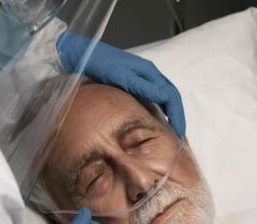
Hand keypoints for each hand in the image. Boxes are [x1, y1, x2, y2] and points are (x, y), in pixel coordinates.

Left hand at [56, 32, 185, 137]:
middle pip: (170, 96)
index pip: (171, 96)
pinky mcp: (131, 81)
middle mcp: (148, 74)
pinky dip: (157, 109)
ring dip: (169, 113)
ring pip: (162, 97)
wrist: (78, 54)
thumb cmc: (97, 63)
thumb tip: (165, 98)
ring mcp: (140, 77)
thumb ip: (143, 86)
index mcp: (149, 72)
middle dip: (176, 115)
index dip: (177, 115)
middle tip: (177, 135)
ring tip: (169, 129)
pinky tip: (153, 119)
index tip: (178, 133)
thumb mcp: (121, 76)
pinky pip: (151, 97)